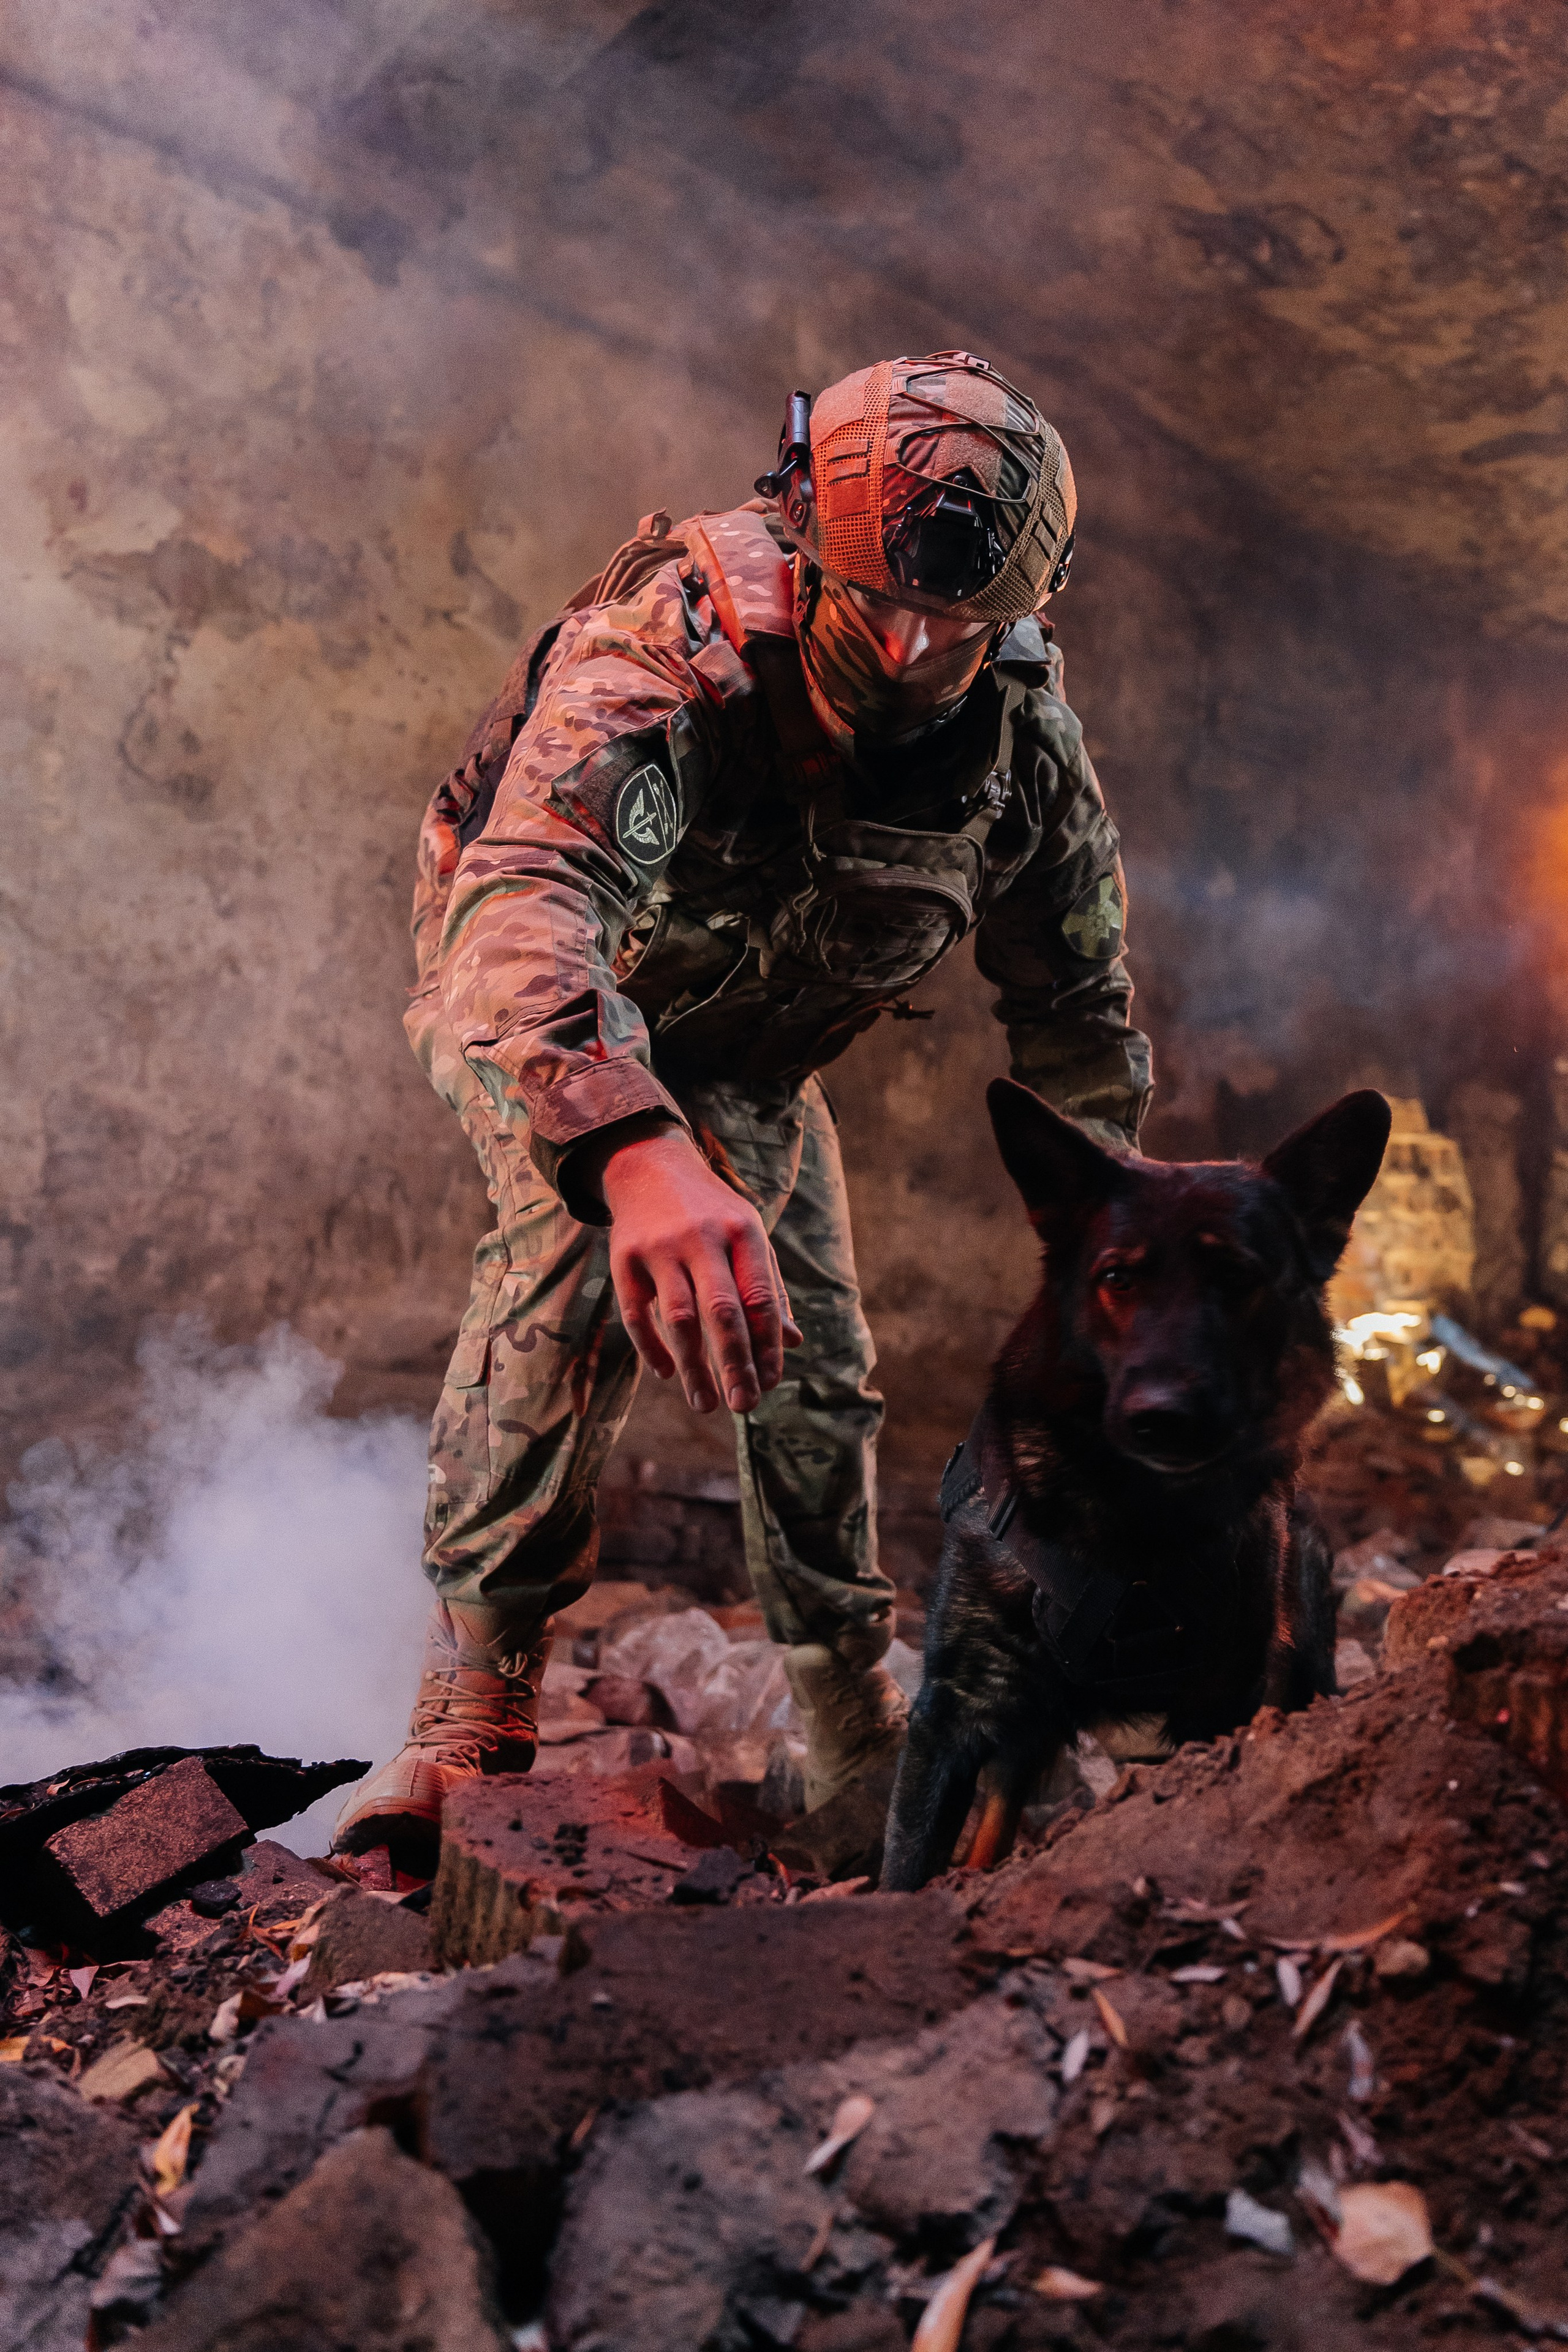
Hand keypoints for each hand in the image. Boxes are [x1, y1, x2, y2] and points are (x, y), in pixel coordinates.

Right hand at [584, 1126, 801, 1412]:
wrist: (649, 1165)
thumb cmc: (711, 1212)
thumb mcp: (748, 1237)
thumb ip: (770, 1289)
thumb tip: (792, 1342)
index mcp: (743, 1232)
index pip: (761, 1299)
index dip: (767, 1345)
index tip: (769, 1383)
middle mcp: (702, 1238)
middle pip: (722, 1312)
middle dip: (735, 1365)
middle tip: (744, 1406)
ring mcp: (660, 1248)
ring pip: (679, 1318)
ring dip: (694, 1367)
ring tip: (706, 1404)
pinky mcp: (623, 1258)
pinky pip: (637, 1313)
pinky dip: (651, 1348)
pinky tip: (667, 1373)